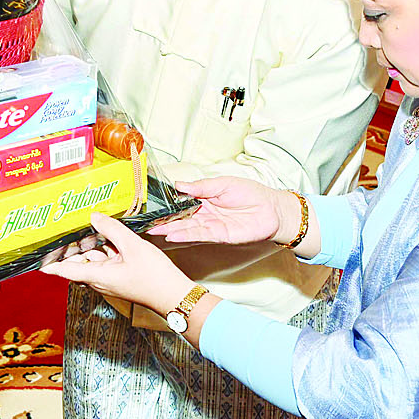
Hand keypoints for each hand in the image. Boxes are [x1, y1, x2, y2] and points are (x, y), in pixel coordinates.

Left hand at [44, 212, 191, 312]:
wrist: (174, 295)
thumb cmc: (155, 277)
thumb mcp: (133, 247)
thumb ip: (112, 230)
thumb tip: (95, 217)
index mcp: (98, 276)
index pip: (66, 270)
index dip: (51, 265)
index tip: (37, 260)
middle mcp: (101, 280)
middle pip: (79, 263)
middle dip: (72, 248)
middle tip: (63, 231)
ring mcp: (111, 280)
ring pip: (94, 261)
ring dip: (91, 247)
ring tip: (87, 227)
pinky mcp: (121, 278)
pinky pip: (107, 262)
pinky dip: (106, 251)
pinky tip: (111, 237)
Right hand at [155, 176, 297, 244]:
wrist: (273, 209)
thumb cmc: (252, 193)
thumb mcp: (223, 183)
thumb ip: (200, 186)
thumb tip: (179, 184)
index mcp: (205, 198)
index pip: (182, 202)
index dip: (168, 204)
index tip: (152, 205)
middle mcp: (205, 213)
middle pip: (181, 217)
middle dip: (164, 220)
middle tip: (146, 222)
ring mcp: (211, 225)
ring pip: (186, 228)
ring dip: (170, 230)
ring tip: (154, 230)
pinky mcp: (218, 235)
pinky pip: (198, 235)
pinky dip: (185, 235)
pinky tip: (172, 235)